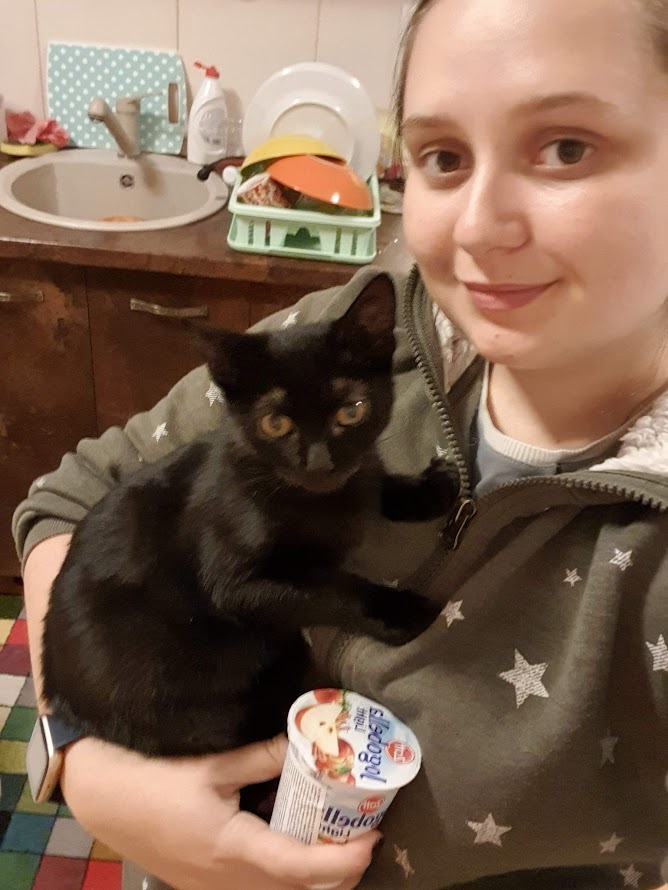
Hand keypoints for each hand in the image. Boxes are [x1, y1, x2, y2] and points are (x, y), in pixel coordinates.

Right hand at [61, 733, 378, 889]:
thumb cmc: (155, 778)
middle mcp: (226, 880)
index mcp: (233, 849)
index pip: (300, 868)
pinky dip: (284, 878)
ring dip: (311, 879)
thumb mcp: (212, 764)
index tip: (372, 840)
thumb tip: (304, 742)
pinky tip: (290, 846)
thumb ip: (262, 757)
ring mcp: (212, 887)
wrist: (103, 798)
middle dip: (337, 875)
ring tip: (335, 844)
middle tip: (362, 839)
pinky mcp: (201, 883)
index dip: (342, 861)